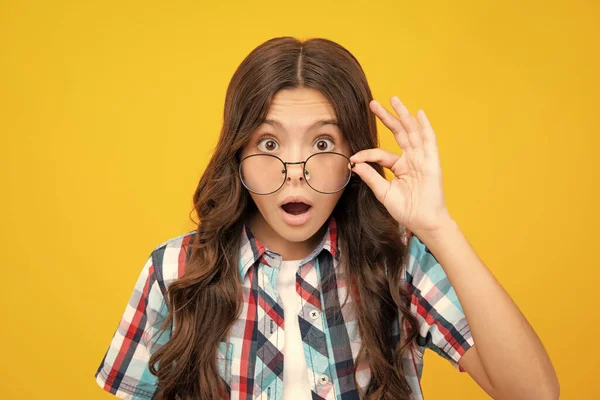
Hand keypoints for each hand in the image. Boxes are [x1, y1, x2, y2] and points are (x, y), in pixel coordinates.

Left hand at [350, 96, 451, 235]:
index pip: (380, 154)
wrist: (424, 222)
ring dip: (403, 115)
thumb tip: (355, 163)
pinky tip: (419, 114)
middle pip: (398, 133)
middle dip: (386, 117)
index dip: (366, 154)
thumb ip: (371, 177)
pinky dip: (425, 126)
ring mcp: (422, 159)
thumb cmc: (406, 210)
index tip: (353, 159)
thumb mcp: (383, 193)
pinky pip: (429, 140)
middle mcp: (411, 159)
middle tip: (373, 104)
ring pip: (411, 132)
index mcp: (400, 167)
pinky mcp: (432, 161)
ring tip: (394, 99)